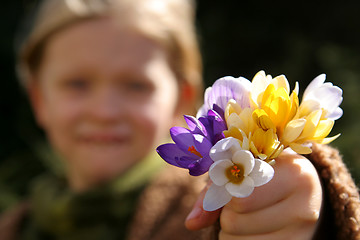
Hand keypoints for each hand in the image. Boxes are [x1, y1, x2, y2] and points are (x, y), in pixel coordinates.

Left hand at [185, 151, 321, 239]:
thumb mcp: (241, 170)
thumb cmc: (266, 176)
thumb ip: (214, 191)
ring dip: (231, 231)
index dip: (227, 193)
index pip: (240, 196)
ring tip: (249, 216)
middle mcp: (305, 206)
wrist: (304, 193)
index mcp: (294, 173)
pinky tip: (252, 231)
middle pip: (234, 221)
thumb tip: (192, 224)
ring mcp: (304, 233)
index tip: (235, 184)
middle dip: (228, 213)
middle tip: (243, 202)